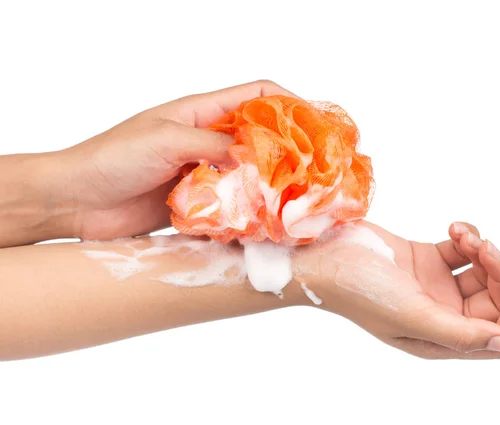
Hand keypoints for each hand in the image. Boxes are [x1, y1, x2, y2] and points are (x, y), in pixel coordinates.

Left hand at [58, 80, 295, 239]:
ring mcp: (203, 171)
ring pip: (248, 173)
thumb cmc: (112, 158)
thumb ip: (212, 143)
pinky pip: (231, 203)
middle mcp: (206, 140)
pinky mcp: (196, 202)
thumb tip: (254, 156)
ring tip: (294, 198)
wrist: (77, 200)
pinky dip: (248, 211)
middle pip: (259, 137)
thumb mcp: (166, 140)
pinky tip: (262, 221)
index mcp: (200, 112)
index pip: (255, 95)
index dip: (288, 103)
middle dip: (287, 148)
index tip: (314, 123)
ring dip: (269, 184)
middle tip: (313, 168)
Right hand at [299, 221, 499, 358]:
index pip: (499, 334)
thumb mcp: (412, 315)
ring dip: (481, 248)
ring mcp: (436, 286)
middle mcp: (442, 314)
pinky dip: (466, 236)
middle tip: (481, 247)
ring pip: (482, 271)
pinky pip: (463, 250)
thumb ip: (461, 334)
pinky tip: (452, 227)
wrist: (325, 254)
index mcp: (441, 337)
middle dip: (497, 269)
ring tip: (461, 235)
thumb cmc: (359, 290)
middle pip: (495, 298)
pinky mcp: (427, 259)